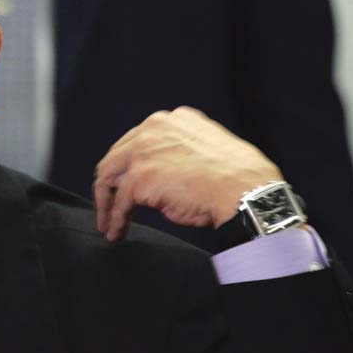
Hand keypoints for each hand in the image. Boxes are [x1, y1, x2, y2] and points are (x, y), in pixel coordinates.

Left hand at [94, 106, 282, 240]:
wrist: (245, 190)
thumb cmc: (235, 176)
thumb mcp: (203, 146)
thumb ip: (177, 150)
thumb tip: (160, 172)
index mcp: (169, 120)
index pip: (134, 142)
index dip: (125, 166)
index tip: (122, 183)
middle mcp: (151, 129)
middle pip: (115, 158)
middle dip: (108, 185)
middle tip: (107, 205)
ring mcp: (143, 153)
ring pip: (110, 178)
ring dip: (106, 205)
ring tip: (107, 224)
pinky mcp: (140, 178)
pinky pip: (120, 202)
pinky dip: (115, 219)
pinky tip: (116, 232)